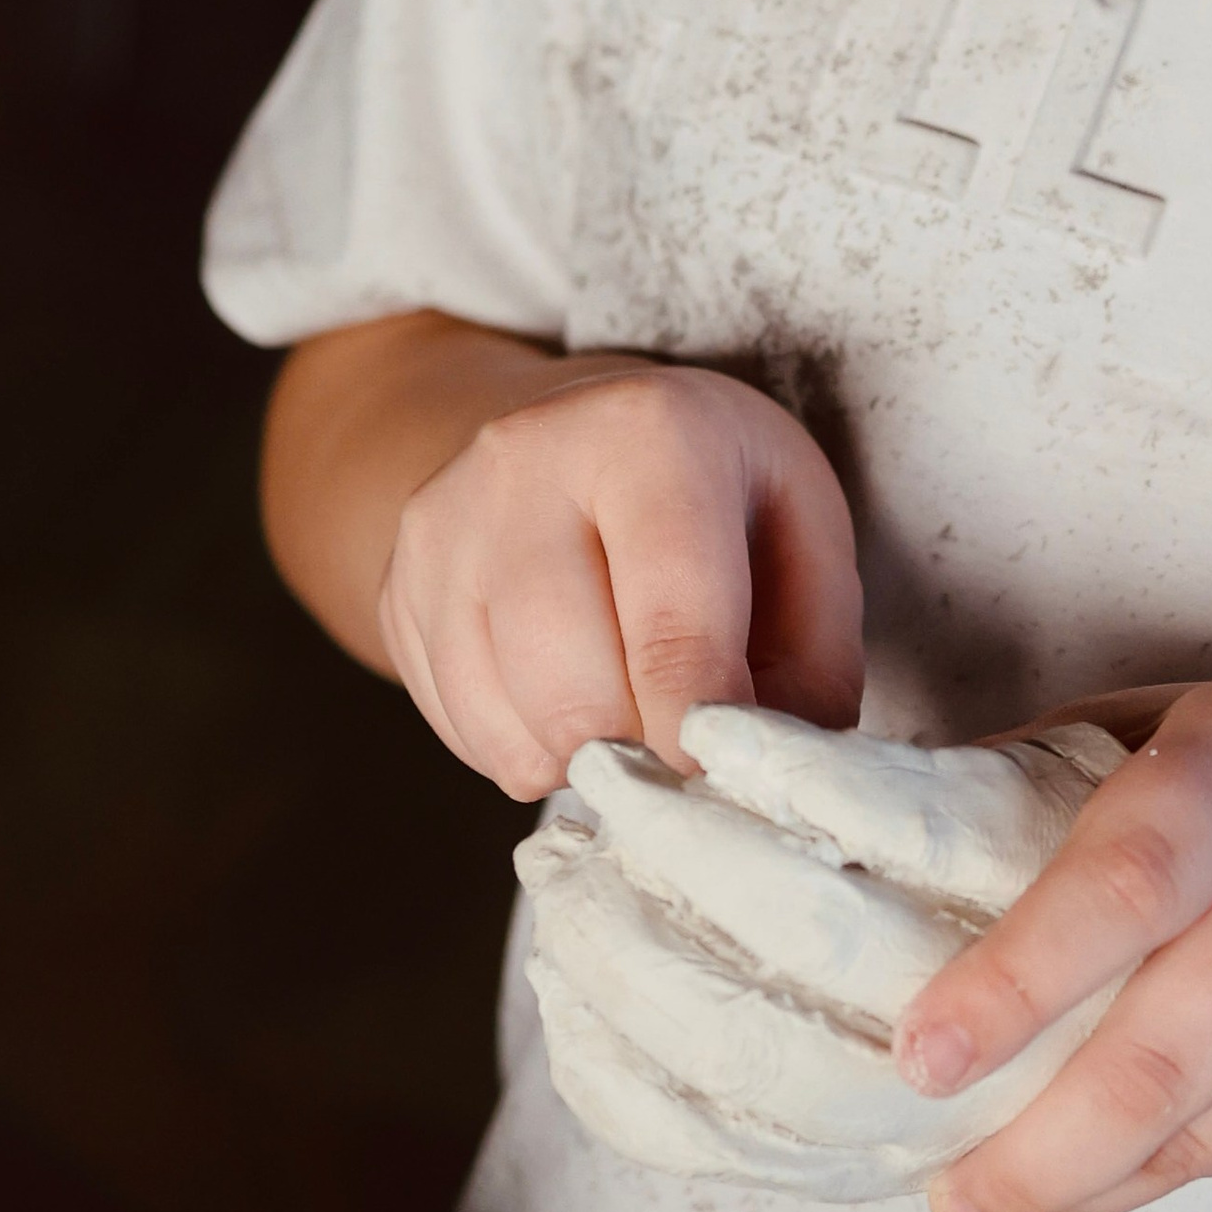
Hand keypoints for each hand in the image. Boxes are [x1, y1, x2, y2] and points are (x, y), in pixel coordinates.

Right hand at [378, 356, 863, 795]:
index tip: (723, 779)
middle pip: (571, 680)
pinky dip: (525, 752)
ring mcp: (446, 524)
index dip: (701, 728)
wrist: (578, 429)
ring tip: (631, 723)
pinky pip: (459, 726)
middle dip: (638, 753)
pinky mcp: (398, 584)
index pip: (671, 617)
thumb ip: (813, 658)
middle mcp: (527, 461)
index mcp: (649, 432)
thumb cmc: (714, 491)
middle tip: (683, 761)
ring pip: (506, 715)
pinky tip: (568, 707)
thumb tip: (772, 783)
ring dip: (581, 760)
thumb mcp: (804, 533)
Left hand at [892, 677, 1211, 1211]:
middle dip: (1042, 1148)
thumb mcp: (1178, 728)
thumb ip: (1051, 785)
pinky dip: (1166, 1178)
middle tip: (950, 1195)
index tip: (922, 1057)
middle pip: (1171, 1046)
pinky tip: (1104, 1176)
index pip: (1127, 881)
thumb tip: (887, 856)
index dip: (1016, 979)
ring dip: (1092, 1184)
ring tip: (994, 1199)